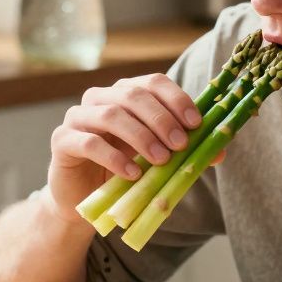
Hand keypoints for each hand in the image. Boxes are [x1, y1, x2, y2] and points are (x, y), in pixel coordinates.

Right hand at [47, 74, 204, 223]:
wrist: (83, 198)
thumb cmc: (122, 171)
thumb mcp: (156, 158)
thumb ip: (183, 151)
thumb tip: (219, 150)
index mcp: (124, 94)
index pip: (152, 82)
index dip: (176, 99)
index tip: (196, 123)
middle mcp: (99, 98)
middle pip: (133, 96)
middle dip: (162, 119)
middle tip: (181, 144)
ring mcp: (78, 117)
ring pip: (111, 115)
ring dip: (142, 137)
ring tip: (161, 160)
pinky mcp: (62, 141)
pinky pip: (90, 143)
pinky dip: (115, 158)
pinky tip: (133, 174)